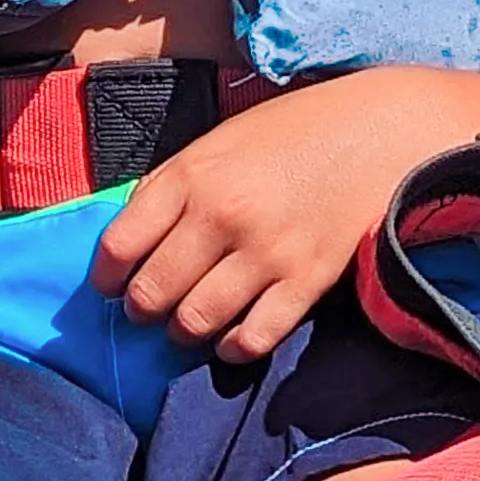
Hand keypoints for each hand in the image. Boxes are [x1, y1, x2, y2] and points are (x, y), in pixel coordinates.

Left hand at [95, 69, 468, 364]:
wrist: (373, 133)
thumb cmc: (290, 133)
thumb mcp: (218, 141)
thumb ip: (173, 186)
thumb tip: (130, 238)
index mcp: (190, 175)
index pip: (119, 245)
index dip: (106, 276)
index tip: (111, 285)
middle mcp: (221, 215)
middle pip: (152, 292)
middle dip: (142, 310)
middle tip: (150, 309)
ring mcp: (265, 252)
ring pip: (195, 322)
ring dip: (182, 332)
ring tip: (187, 324)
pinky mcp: (305, 281)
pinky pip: (253, 338)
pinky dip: (233, 348)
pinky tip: (230, 338)